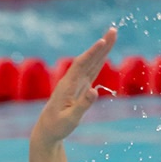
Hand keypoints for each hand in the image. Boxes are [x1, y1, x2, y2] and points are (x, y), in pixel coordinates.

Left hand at [31, 27, 116, 148]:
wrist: (47, 131)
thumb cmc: (57, 127)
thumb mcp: (70, 119)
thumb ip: (82, 105)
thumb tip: (95, 90)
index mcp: (67, 86)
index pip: (81, 65)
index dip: (92, 53)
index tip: (102, 41)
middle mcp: (71, 81)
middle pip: (87, 59)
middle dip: (101, 45)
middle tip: (113, 30)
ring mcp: (75, 83)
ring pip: (90, 63)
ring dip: (101, 50)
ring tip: (112, 36)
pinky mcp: (79, 87)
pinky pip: (91, 71)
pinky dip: (99, 61)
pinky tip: (104, 54)